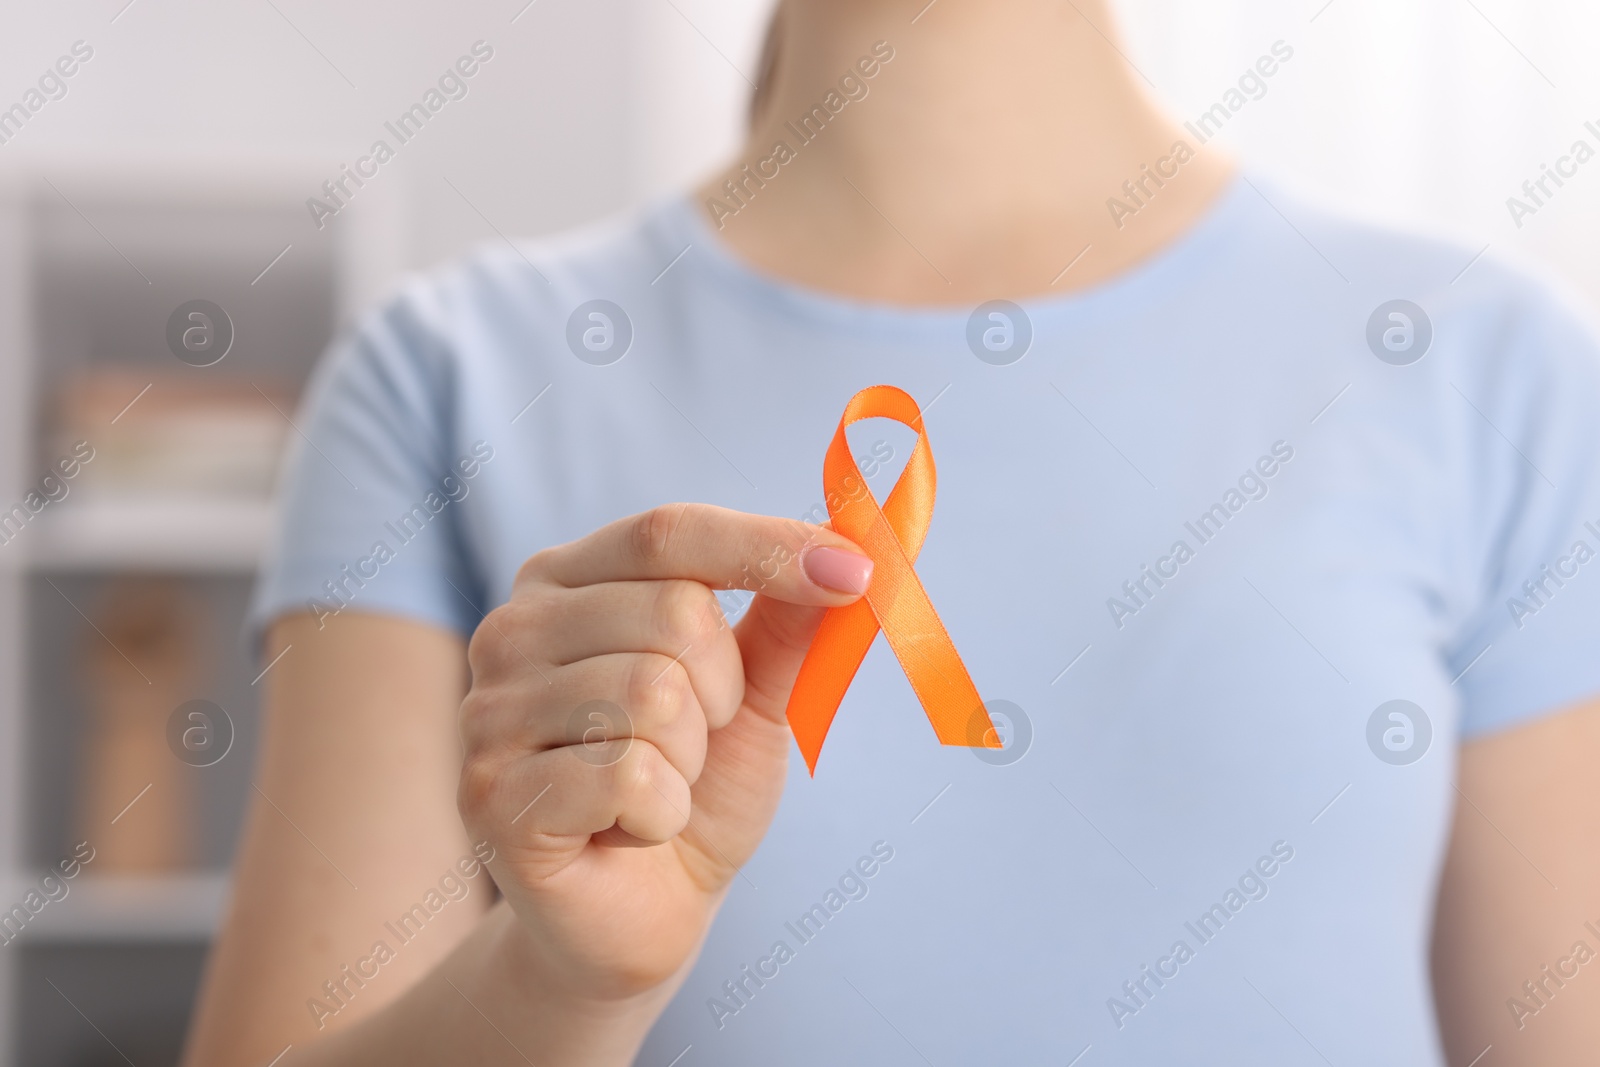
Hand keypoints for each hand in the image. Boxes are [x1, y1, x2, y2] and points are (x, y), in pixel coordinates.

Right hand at [457, 504, 873, 1001]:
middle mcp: (510, 630)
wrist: (643, 911)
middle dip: (722, 692)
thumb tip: (847, 548)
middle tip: (693, 743)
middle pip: (674, 613)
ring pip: (654, 695)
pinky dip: (662, 813)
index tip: (857, 571)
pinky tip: (630, 829)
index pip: (669, 532)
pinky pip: (629, 777)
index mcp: (564, 580)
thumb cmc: (692, 787)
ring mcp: (489, 712)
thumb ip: (784, 619)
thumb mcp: (753, 694)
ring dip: (690, 760)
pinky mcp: (492, 795)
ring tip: (657, 785)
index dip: (766, 547)